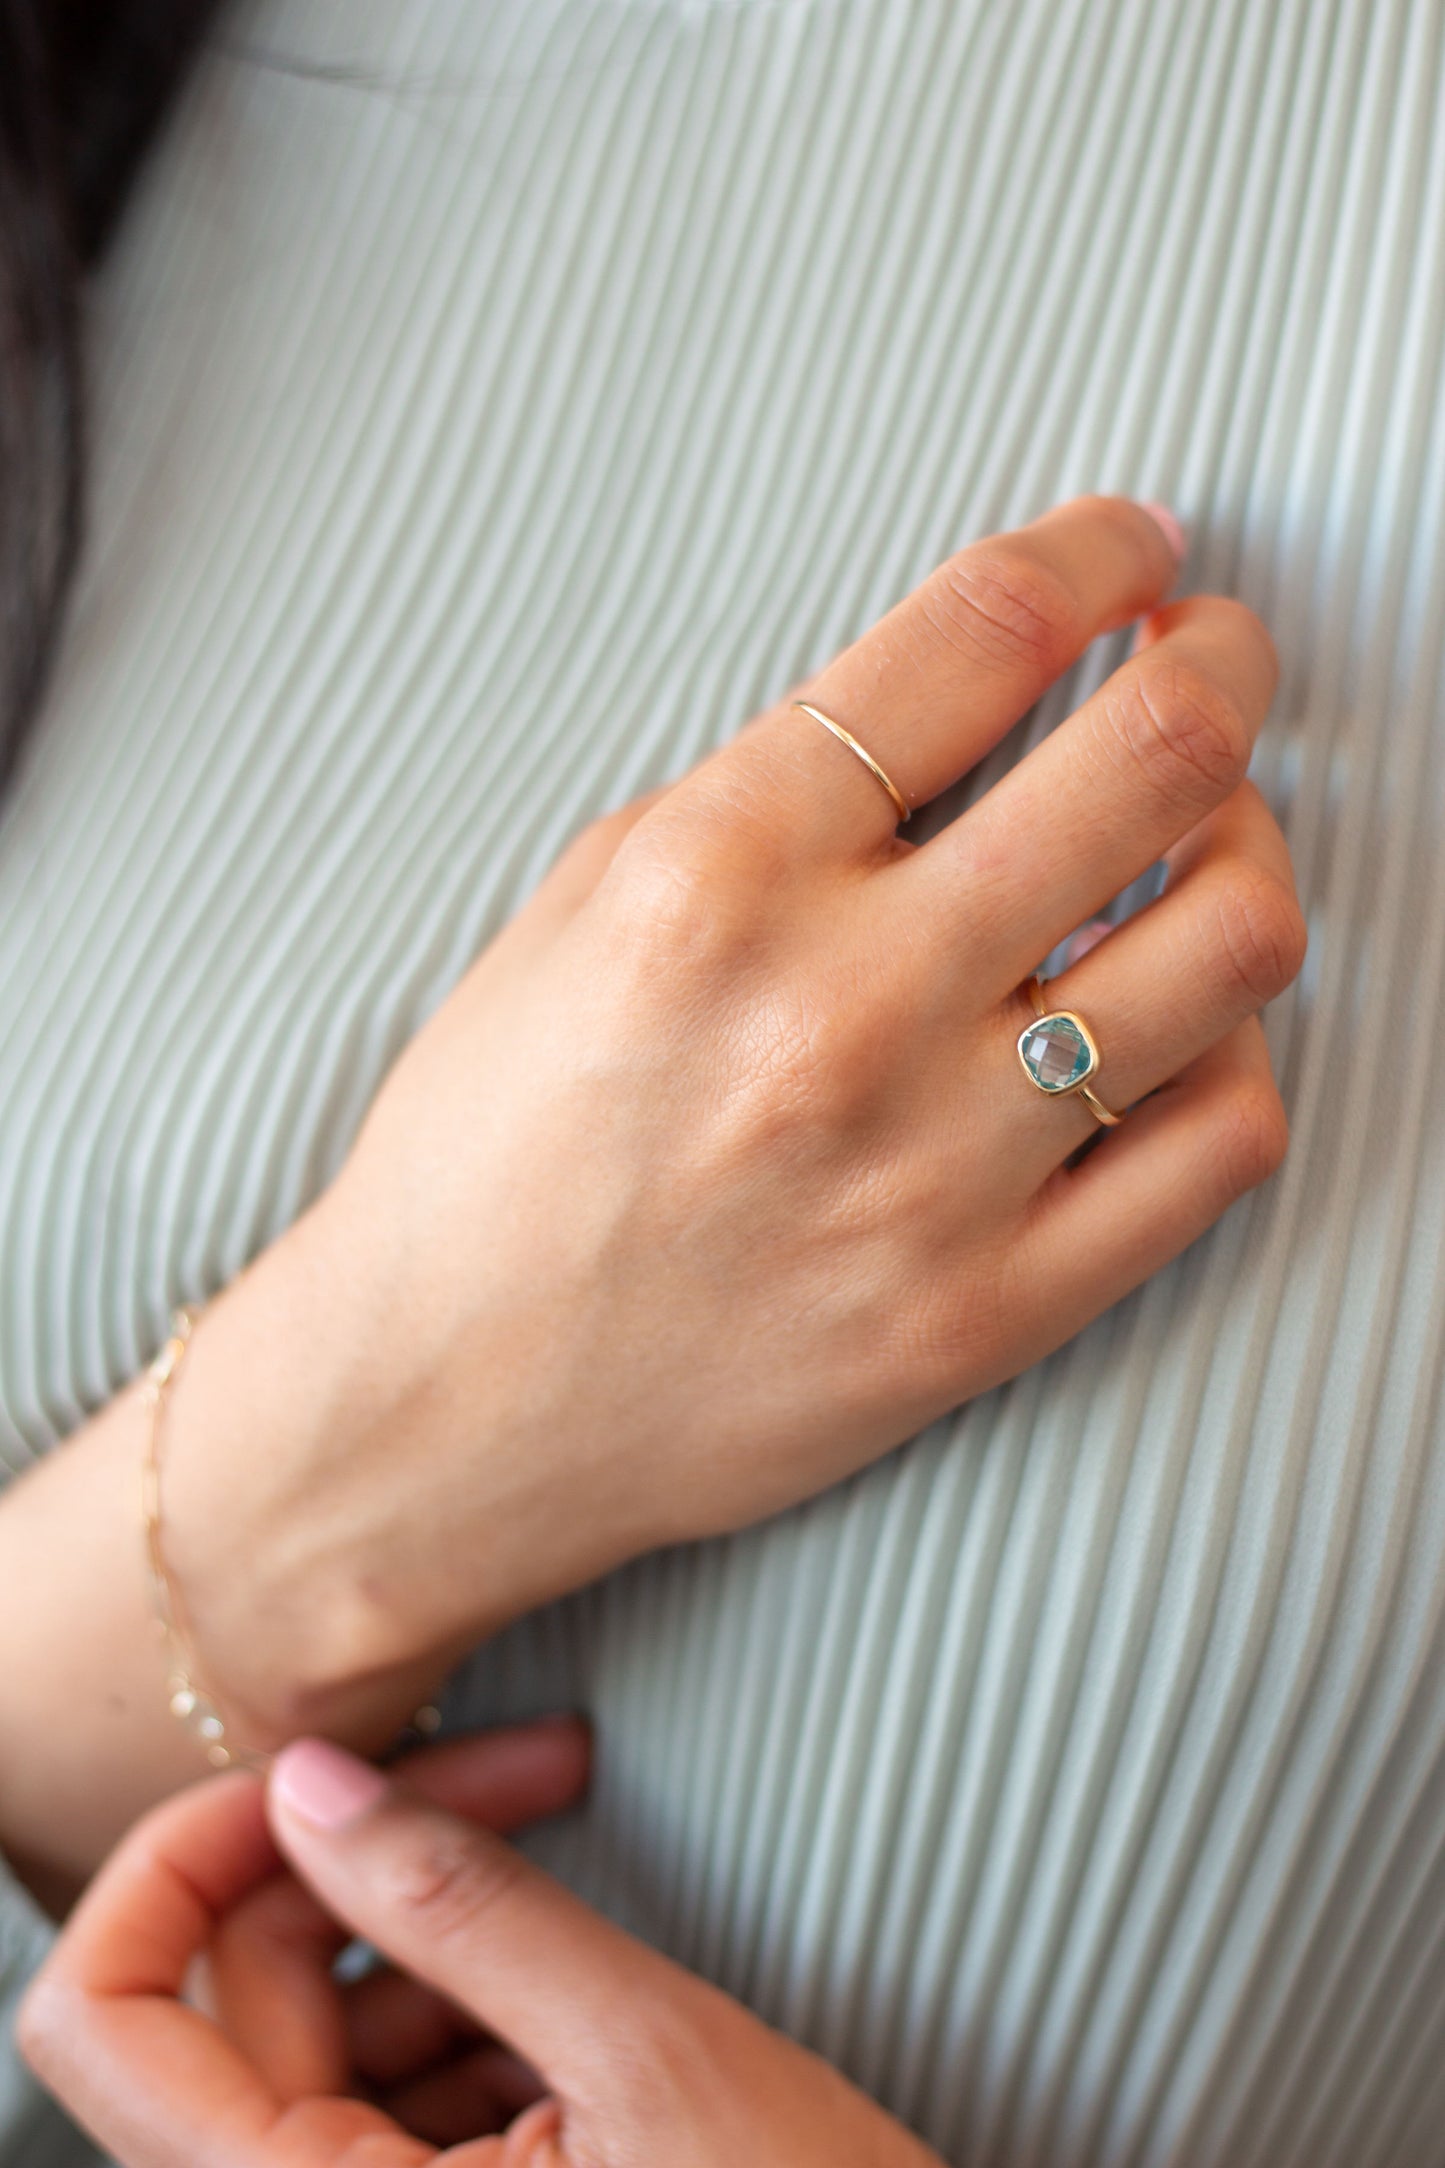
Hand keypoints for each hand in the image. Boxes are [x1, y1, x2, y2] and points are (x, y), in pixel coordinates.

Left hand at [20, 1727, 942, 2167]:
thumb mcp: (644, 2059)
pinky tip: (578, 1978)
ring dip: (435, 1925)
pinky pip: (388, 2093)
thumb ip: (461, 1912)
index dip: (181, 1861)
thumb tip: (315, 1781)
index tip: (320, 1776)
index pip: (104, 2019)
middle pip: (238, 2000)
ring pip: (320, 2036)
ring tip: (575, 1871)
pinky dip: (470, 2001)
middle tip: (523, 1764)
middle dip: (368, 1858)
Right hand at [164, 494, 1301, 1724]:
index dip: (1101, 549)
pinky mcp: (989, 1310)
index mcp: (718, 874)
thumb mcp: (580, 907)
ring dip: (1251, 848)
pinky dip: (1233, 1053)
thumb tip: (968, 702)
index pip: (984, 632)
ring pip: (1237, 944)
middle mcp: (842, 1009)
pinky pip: (1223, 1144)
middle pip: (1158, 756)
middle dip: (1223, 660)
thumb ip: (771, 792)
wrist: (439, 1405)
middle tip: (1211, 657)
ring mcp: (933, 1171)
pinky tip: (1175, 1028)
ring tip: (1206, 844)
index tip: (1133, 548)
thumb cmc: (491, 1150)